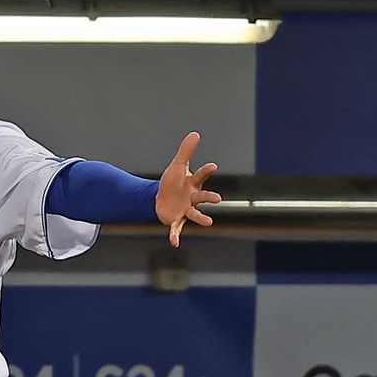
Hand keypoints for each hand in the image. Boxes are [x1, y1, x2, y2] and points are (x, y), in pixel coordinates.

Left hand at [156, 131, 220, 247]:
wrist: (159, 198)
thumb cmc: (172, 182)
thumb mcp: (177, 166)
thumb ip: (186, 151)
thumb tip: (195, 133)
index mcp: (193, 183)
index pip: (202, 175)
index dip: (207, 170)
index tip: (213, 166)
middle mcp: (193, 197)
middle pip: (203, 196)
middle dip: (210, 197)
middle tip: (218, 198)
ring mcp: (185, 209)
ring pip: (195, 214)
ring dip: (202, 218)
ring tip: (210, 222)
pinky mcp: (176, 220)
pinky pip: (176, 229)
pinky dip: (175, 236)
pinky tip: (174, 243)